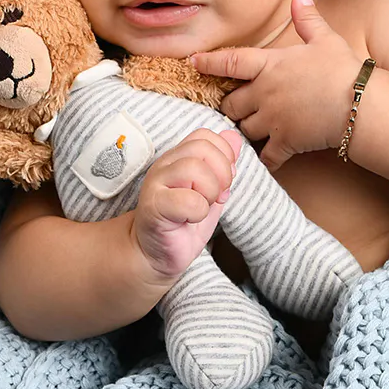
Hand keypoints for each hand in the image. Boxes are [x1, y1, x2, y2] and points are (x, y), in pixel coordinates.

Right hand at [132, 128, 240, 283]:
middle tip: (217, 196)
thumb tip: (235, 137)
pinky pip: (188, 200)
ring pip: (194, 168)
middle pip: (202, 148)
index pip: (205, 135)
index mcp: (179, 157)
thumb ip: (222, 166)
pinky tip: (190, 219)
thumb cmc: (182, 221)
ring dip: (210, 192)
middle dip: (222, 173)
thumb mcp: (210, 191)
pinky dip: (199, 212)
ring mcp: (156, 183)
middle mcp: (165, 164)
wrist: (155, 253)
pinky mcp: (153, 206)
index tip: (224, 181)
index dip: (224, 155)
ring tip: (202, 207)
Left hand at [190, 0, 362, 170]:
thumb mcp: (326, 39)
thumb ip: (308, 19)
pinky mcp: (285, 142)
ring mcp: (273, 120)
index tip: (193, 62)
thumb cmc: (343, 69)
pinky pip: (265, 156)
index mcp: (270, 65)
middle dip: (229, 106)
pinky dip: (263, 159)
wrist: (359, 104)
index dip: (208, 62)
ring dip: (244, 130)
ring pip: (243, 128)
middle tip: (232, 107)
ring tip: (245, 131)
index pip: (230, 62)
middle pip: (230, 103)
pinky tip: (264, 160)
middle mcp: (264, 93)